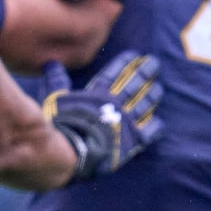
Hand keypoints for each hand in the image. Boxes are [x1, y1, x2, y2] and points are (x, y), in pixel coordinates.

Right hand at [43, 51, 162, 180]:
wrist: (71, 155)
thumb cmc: (60, 127)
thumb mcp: (54, 100)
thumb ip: (56, 81)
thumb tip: (51, 63)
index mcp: (98, 95)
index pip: (115, 73)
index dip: (125, 62)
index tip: (135, 55)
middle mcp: (116, 105)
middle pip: (135, 84)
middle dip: (146, 71)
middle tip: (154, 62)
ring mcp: (127, 122)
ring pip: (146, 104)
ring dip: (153, 94)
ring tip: (159, 86)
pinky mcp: (133, 141)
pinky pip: (151, 131)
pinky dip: (155, 125)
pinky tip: (158, 119)